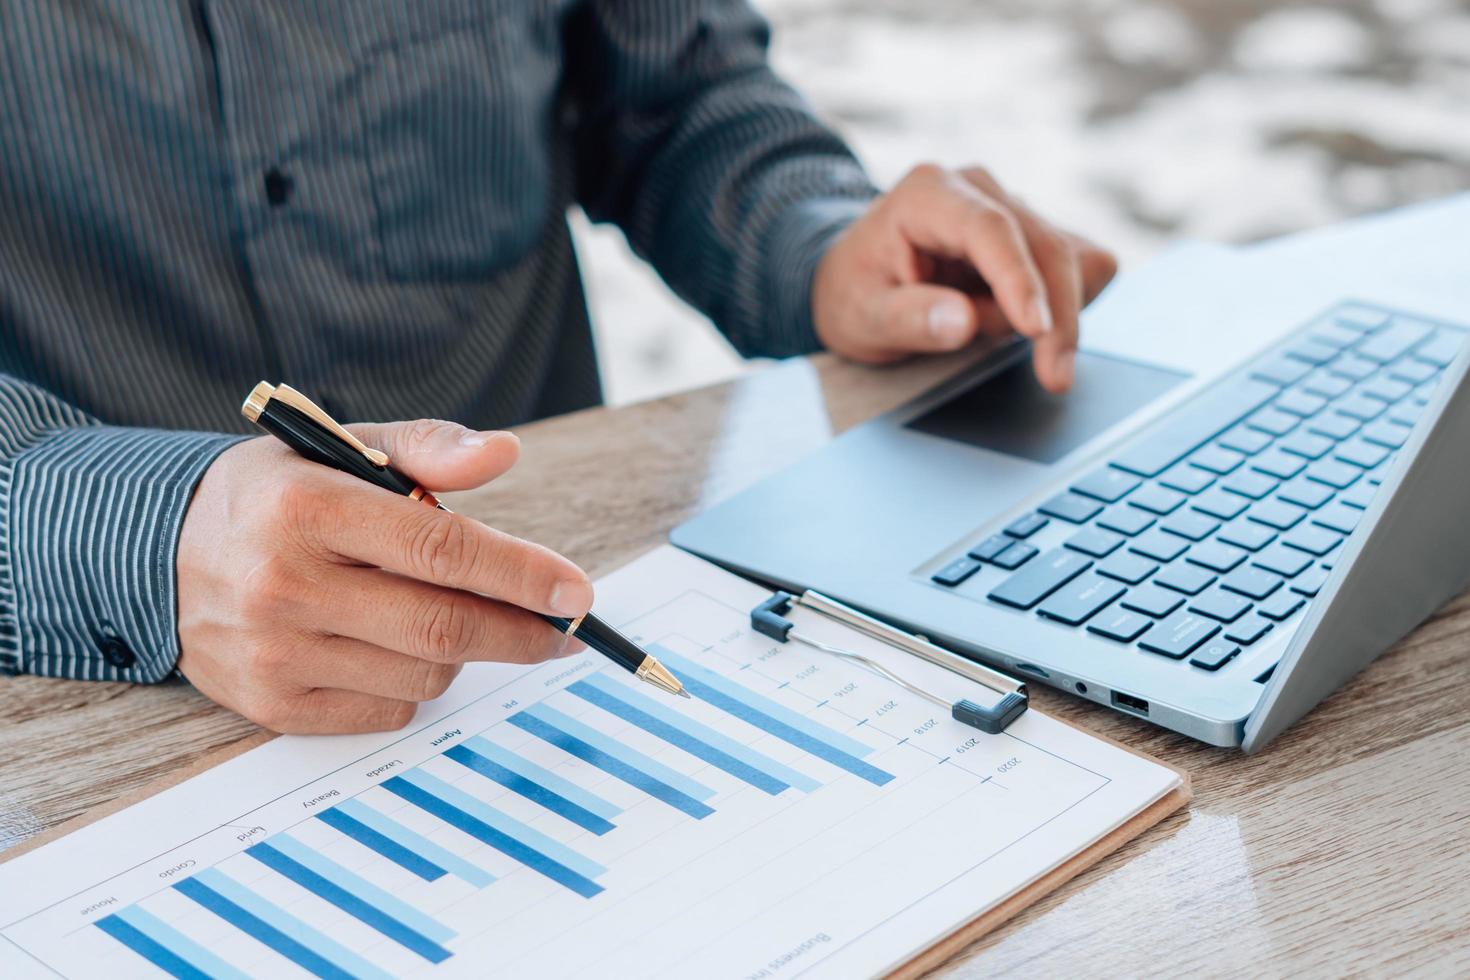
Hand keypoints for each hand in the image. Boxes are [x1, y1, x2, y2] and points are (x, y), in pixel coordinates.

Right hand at [176, 420, 592, 733]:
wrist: (160, 557)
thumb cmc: (276, 497)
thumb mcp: (341, 447)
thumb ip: (426, 448)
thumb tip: (502, 454)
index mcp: (306, 507)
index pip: (441, 548)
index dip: (522, 573)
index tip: (576, 592)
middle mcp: (284, 585)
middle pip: (442, 625)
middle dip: (522, 631)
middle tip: (563, 630)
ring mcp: (276, 654)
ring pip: (425, 672)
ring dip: (463, 649)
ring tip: (446, 614)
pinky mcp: (273, 706)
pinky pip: (390, 708)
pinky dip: (417, 681)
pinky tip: (394, 645)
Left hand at [811, 163, 1117, 391]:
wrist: (858, 278)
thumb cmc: (857, 293)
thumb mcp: (863, 317)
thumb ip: (909, 319)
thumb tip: (962, 322)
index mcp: (929, 194)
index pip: (989, 229)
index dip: (1018, 280)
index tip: (1035, 330)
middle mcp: (978, 188)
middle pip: (1045, 245)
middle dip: (1057, 315)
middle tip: (1054, 378)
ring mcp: (1012, 206)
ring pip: (1069, 258)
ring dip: (1052, 313)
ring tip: (991, 339)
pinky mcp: (1035, 233)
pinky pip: (1080, 264)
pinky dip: (1065, 304)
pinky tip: (1023, 324)